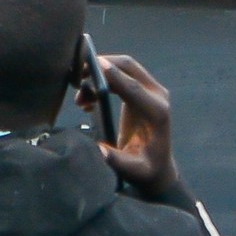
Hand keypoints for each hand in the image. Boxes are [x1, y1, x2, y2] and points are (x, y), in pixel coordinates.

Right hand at [91, 53, 175, 197]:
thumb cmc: (145, 170)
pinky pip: (123, 74)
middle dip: (103, 65)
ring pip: (124, 67)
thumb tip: (100, 150)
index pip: (133, 86)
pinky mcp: (143, 90)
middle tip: (77, 76)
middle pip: (129, 67)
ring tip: (80, 97)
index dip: (114, 75)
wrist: (157, 167)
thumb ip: (116, 161)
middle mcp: (158, 96)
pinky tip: (89, 98)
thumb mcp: (132, 170)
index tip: (95, 65)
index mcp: (157, 112)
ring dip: (101, 72)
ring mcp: (152, 90)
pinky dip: (104, 78)